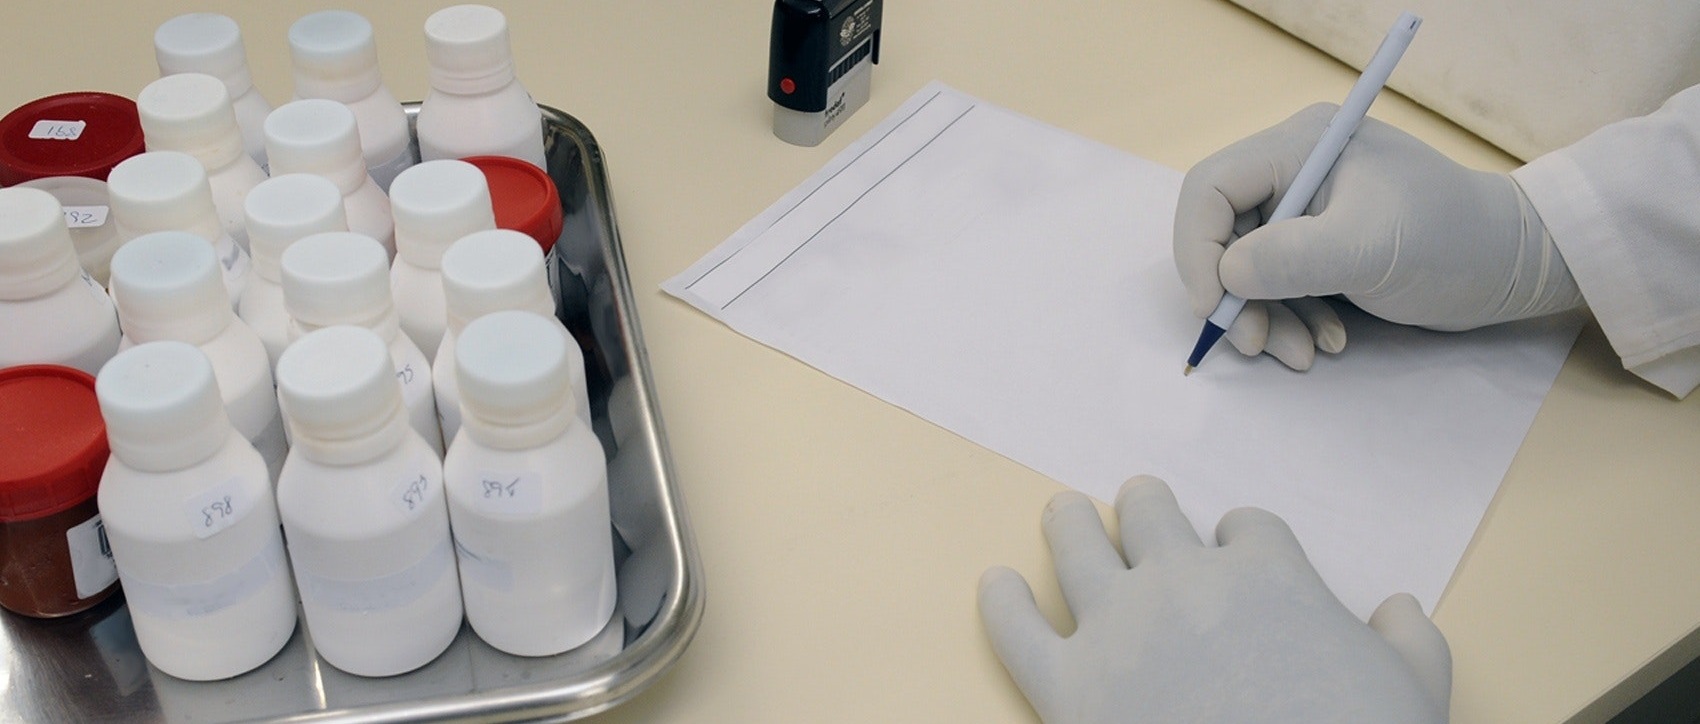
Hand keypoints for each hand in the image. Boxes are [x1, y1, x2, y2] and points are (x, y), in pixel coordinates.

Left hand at [978, 476, 1450, 722]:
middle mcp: (1183, 580)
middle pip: (1152, 513)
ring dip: (1070, 521)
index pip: (1247, 527)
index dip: (1242, 537)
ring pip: (1078, 544)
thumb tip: (1400, 608)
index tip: (1237, 549)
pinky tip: (996, 584)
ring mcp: (1118, 628)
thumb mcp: (1416, 689)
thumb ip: (1410, 641)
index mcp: (1266, 571)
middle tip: (1139, 501)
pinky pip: (1018, 629)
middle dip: (1148, 505)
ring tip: (1063, 511)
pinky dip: (1002, 603)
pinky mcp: (1067, 686)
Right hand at [1173, 103, 1583, 369]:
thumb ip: (1294, 258)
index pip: (1211, 188)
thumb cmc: (1452, 240)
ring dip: (1266, 318)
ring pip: (1246, 269)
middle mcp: (1295, 171)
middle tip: (1256, 344)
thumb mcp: (1372, 248)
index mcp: (1300, 146)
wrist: (1514, 267)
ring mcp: (1306, 211)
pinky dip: (1291, 320)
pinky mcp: (1320, 247)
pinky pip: (1277, 286)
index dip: (1199, 248)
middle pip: (1223, 234)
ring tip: (1305, 354)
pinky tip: (1328, 342)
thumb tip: (1227, 274)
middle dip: (1236, 296)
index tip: (1215, 306)